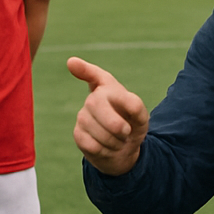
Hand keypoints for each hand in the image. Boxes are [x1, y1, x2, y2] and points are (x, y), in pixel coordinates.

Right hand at [68, 57, 148, 175]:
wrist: (124, 150)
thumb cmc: (133, 126)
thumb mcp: (141, 116)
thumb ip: (134, 106)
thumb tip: (113, 97)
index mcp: (110, 88)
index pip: (95, 75)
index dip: (83, 69)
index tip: (72, 62)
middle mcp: (94, 98)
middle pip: (96, 103)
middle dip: (115, 123)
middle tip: (126, 132)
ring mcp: (83, 115)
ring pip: (95, 127)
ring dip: (114, 140)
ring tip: (119, 140)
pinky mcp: (78, 134)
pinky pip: (91, 144)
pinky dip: (105, 150)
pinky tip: (107, 147)